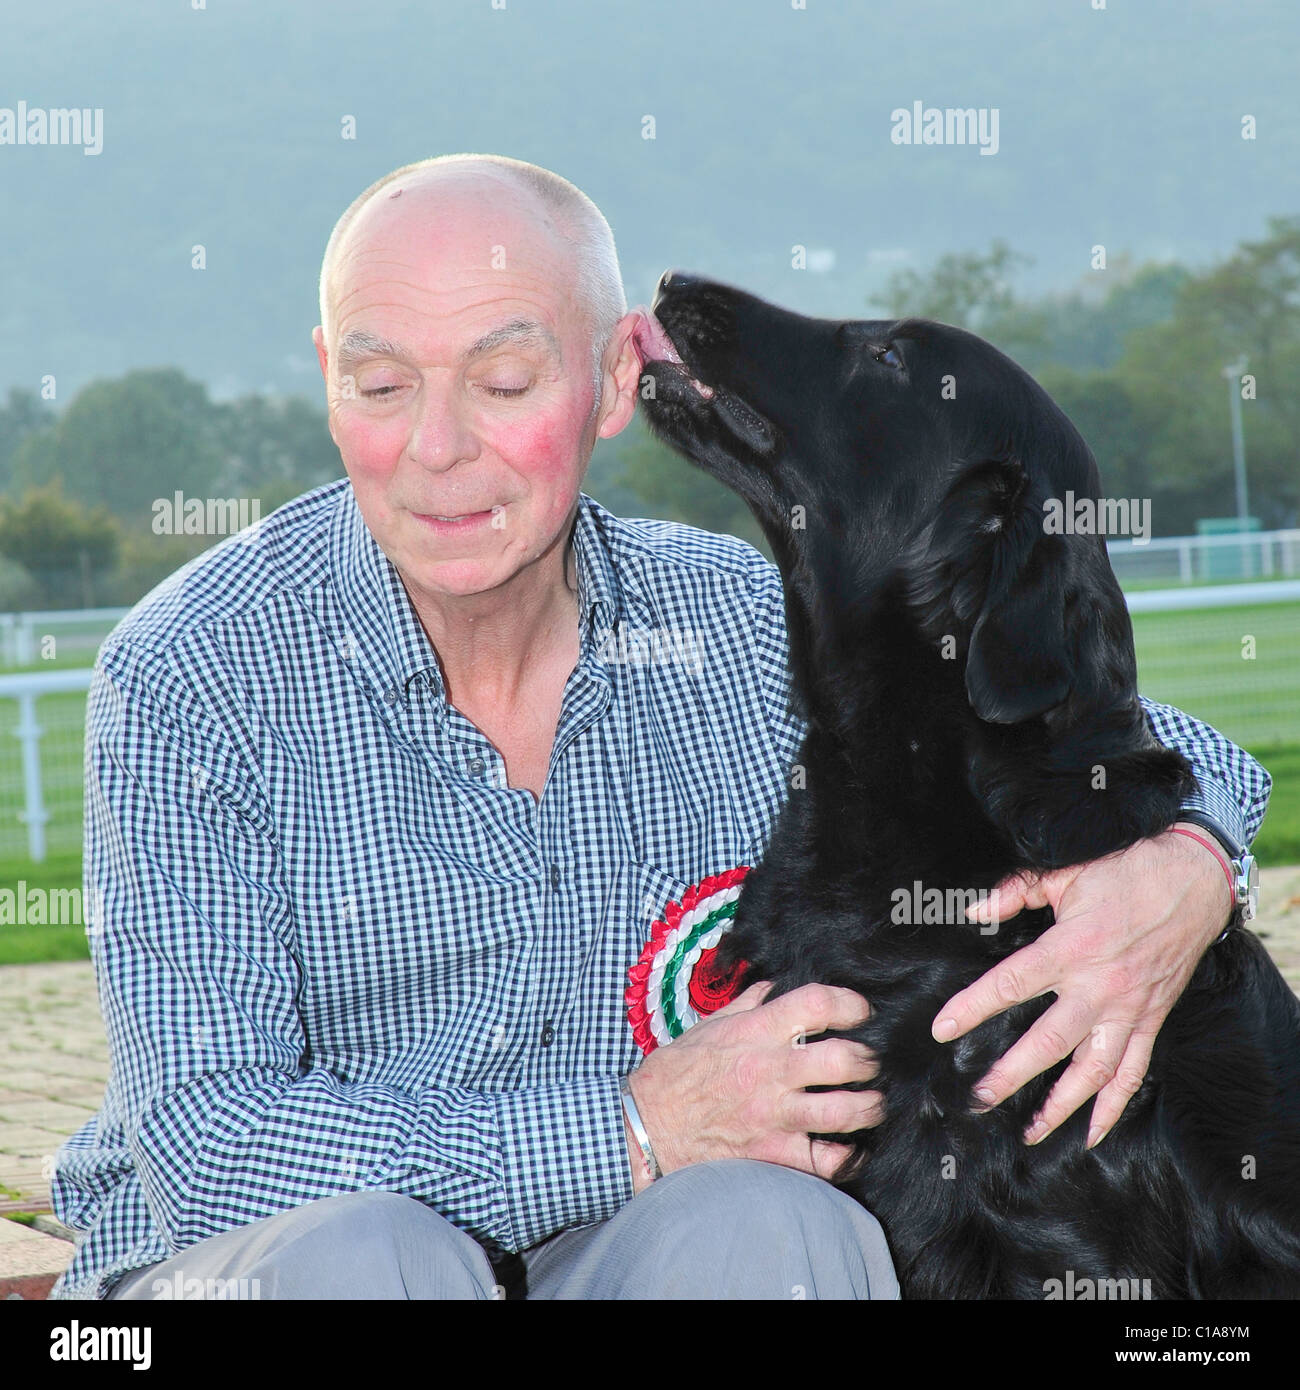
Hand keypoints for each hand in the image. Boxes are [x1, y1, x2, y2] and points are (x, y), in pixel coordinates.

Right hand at [625, 981, 882, 1191]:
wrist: (645, 1126)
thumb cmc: (673, 1075)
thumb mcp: (707, 1027)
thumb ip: (746, 1005)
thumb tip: (773, 987)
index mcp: (755, 1032)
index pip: (816, 1004)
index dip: (850, 1003)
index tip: (860, 1010)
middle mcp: (770, 1071)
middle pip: (844, 1059)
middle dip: (869, 1059)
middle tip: (871, 1060)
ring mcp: (775, 1116)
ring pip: (846, 1111)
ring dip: (870, 1105)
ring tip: (873, 1101)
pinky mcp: (773, 1155)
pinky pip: (827, 1160)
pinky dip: (848, 1155)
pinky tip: (852, 1147)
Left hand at [930, 823, 1232, 1148]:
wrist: (1195, 881)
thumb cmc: (1125, 872)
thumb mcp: (1065, 872)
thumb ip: (1016, 891)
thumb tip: (975, 910)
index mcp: (1070, 947)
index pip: (1011, 985)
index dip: (972, 1008)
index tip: (943, 1030)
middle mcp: (1099, 987)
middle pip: (1048, 1042)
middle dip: (1011, 1074)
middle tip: (978, 1098)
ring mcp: (1129, 1009)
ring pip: (1092, 1070)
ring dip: (1061, 1105)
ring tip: (1030, 1131)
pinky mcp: (1151, 1020)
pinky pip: (1133, 1073)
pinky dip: (1114, 1107)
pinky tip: (1093, 1133)